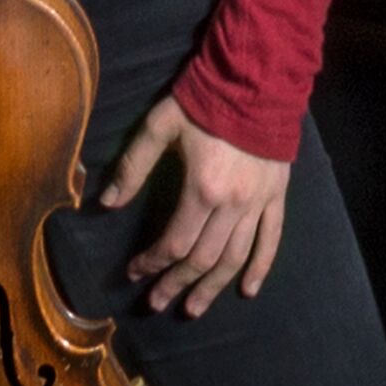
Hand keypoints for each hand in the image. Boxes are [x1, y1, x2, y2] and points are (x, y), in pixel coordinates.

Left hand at [116, 100, 292, 312]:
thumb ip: (134, 165)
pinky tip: (247, 290)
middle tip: (157, 303)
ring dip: (213, 287)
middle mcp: (233, 204)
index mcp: (203, 188)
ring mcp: (258, 202)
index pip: (174, 242)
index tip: (134, 272)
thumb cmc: (205, 99)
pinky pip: (271, 239)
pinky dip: (260, 267)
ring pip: (235, 257)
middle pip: (202, 258)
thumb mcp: (161, 125)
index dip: (152, 261)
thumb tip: (108, 202)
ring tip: (193, 308)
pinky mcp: (277, 195)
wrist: (258, 76)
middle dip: (176, 283)